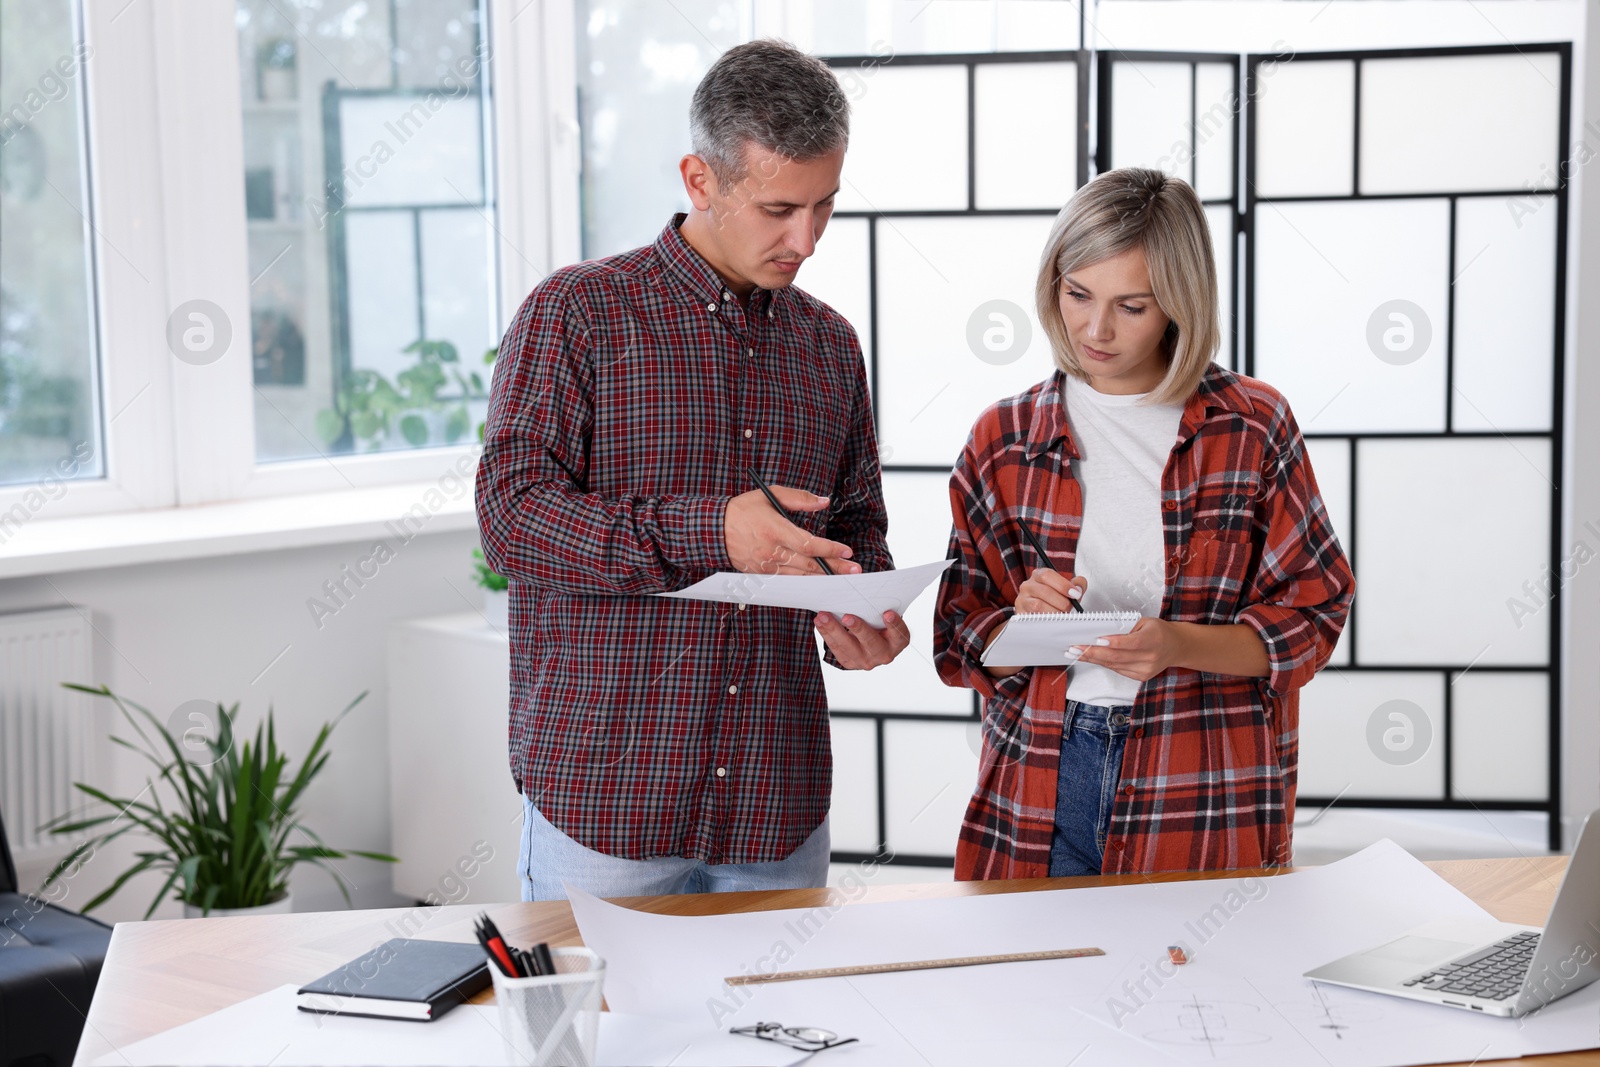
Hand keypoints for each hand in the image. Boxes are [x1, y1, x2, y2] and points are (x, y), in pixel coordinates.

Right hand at [724, 486, 859, 574]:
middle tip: (854, 570)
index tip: (846, 551)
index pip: (809, 544)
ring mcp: (766, 566)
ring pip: (800, 576)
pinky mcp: (761, 574)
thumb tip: (824, 501)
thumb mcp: (770, 494)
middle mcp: (772, 551)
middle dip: (835, 568)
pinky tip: (818, 582)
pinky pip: (788, 580)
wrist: (713, 529)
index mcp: (775, 529)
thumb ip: (799, 498)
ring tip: (842, 578)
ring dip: (823, 578)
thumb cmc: (743, 509)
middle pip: (809, 564)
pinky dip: (804, 582)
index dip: (830, 550)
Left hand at [815, 610, 909, 669]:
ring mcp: (866, 660)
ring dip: (834, 630)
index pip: (899, 634)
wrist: (869, 640)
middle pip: (872, 643)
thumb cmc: (878, 621)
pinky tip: (820, 622)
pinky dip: (826, 634)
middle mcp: (884, 653)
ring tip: (824, 616)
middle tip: (847, 617)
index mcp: (898, 641)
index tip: (887, 613)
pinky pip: (836, 649)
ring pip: (849, 647)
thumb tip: (859, 576)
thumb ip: (876, 602)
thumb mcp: (882, 612)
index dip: (894, 624)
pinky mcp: (850, 662)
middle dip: (859, 629)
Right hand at [1015, 569, 1085, 612]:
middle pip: (1044, 591)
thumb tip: (1079, 588)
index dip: (1063, 584)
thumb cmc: (1055, 600)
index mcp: (1038, 575)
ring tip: (1060, 614)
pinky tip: (1053, 620)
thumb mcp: (1067, 590)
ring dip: (1054, 612)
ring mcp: (1022, 600)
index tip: (1075, 594)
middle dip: (1061, 601)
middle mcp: (1027, 585)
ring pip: (1037, 605)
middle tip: (1069, 607)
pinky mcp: (1020, 613)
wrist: (1040, 614)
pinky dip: (1046, 619)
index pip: (1047, 575)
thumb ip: (1077, 585)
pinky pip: (1034, 617)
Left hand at [1069, 617, 1185, 681]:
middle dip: (1093, 653)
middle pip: (1118, 657)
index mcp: (1154, 639)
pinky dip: (1103, 663)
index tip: (1096, 640)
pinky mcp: (1140, 677)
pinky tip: (1090, 658)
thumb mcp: (1145, 622)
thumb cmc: (1158, 631)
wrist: (1176, 647)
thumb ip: (1126, 627)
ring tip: (1076, 653)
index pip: (1132, 643)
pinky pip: (1117, 669)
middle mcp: (1151, 657)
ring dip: (1093, 659)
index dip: (1114, 643)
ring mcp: (1146, 670)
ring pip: (1114, 665)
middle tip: (1075, 648)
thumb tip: (1101, 631)